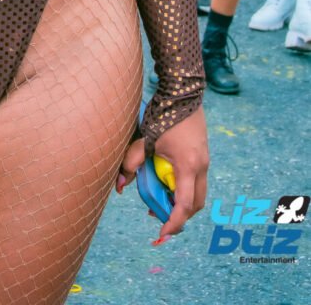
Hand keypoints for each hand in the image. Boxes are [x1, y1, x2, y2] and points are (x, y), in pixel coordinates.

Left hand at [116, 106, 208, 238]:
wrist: (183, 92)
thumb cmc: (163, 114)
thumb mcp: (146, 140)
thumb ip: (132, 162)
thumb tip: (119, 184)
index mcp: (188, 166)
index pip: (183, 205)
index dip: (173, 222)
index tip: (162, 232)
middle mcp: (201, 166)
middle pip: (195, 204)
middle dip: (179, 217)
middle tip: (161, 222)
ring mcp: (205, 160)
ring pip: (198, 194)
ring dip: (182, 203)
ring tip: (161, 202)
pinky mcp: (203, 154)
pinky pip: (197, 181)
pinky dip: (184, 189)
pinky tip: (167, 184)